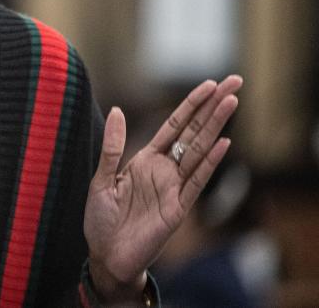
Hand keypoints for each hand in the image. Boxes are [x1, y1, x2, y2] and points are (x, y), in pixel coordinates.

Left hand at [82, 75, 241, 301]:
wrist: (106, 256)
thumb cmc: (102, 219)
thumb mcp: (102, 179)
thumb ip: (112, 147)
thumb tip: (118, 110)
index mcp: (145, 160)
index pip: (174, 126)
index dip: (191, 105)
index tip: (209, 84)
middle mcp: (164, 170)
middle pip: (193, 132)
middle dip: (212, 107)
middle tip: (234, 82)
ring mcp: (174, 188)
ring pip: (198, 151)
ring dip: (215, 126)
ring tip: (232, 102)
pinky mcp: (178, 209)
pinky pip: (196, 182)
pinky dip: (209, 162)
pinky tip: (223, 143)